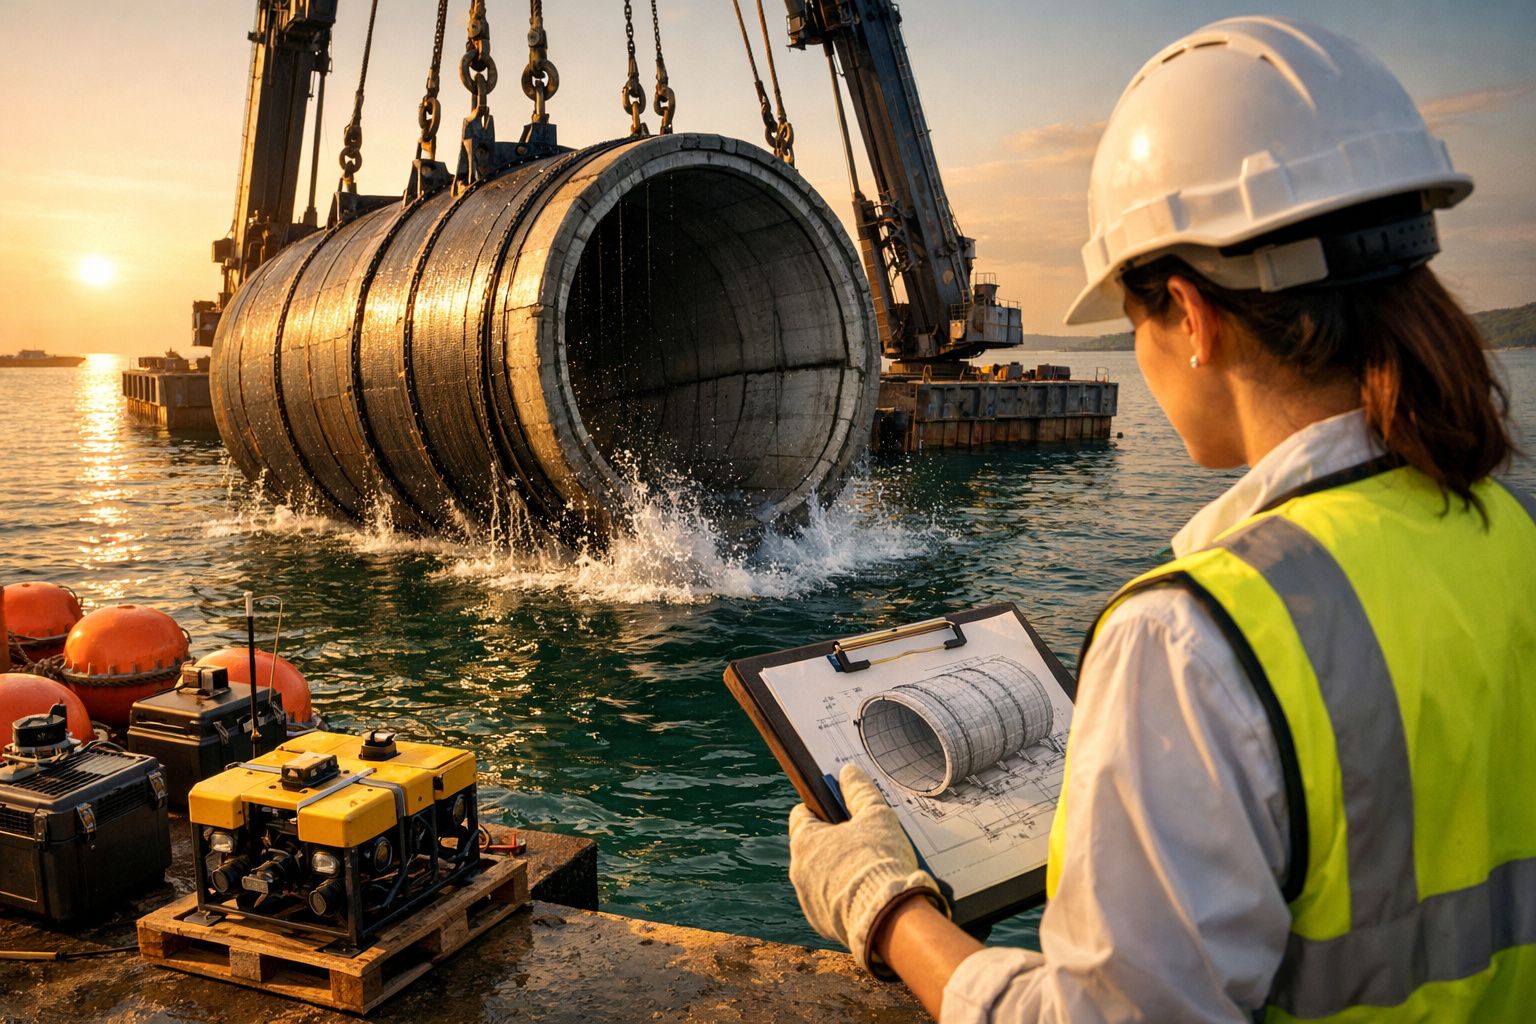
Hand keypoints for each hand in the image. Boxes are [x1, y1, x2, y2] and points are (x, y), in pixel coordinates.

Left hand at [788, 762, 945, 971]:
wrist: (888, 919)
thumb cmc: (879, 862)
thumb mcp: (876, 816)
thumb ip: (860, 791)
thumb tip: (848, 773)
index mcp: (805, 841)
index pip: (802, 814)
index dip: (822, 807)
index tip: (839, 808)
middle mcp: (798, 871)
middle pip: (812, 846)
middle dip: (834, 841)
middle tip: (863, 839)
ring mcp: (808, 900)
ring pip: (820, 876)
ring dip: (838, 870)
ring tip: (870, 869)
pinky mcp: (822, 923)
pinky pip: (830, 902)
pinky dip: (844, 896)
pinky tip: (868, 894)